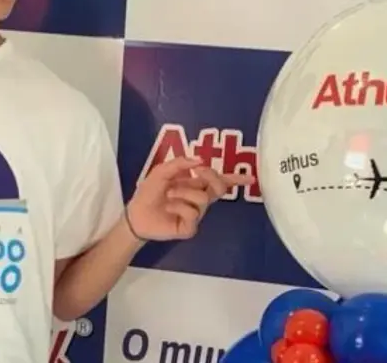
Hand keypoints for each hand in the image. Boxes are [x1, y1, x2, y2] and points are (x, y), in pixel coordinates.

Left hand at [126, 157, 254, 240]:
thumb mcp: (162, 171)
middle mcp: (199, 199)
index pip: (219, 181)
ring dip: (183, 192)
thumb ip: (180, 163)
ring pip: (202, 198)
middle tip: (198, 171)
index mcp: (196, 185)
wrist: (136, 214)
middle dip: (211, 176)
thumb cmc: (149, 192)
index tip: (250, 177)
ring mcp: (196, 214)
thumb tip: (199, 159)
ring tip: (168, 194)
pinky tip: (168, 208)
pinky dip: (178, 206)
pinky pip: (192, 214)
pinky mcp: (190, 228)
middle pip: (219, 187)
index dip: (235, 179)